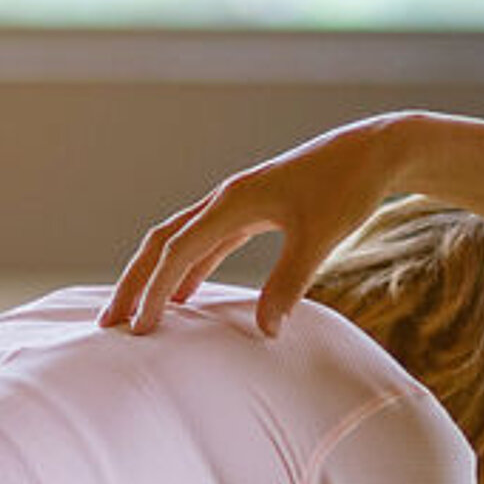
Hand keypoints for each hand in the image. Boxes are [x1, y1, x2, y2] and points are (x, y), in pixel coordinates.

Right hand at [101, 114, 410, 337]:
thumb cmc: (347, 189)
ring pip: (181, 241)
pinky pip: (207, 242)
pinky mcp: (253, 210)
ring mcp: (237, 204)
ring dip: (156, 276)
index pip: (177, 252)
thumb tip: (266, 331)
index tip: (140, 329)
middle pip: (162, 243)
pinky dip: (190, 269)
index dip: (154, 292)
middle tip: (110, 324)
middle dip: (134, 283)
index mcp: (232, 203)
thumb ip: (289, 282)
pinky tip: (186, 296)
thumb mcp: (320, 238)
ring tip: (138, 314)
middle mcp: (225, 200)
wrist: (373, 152)